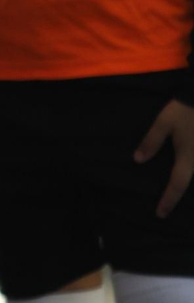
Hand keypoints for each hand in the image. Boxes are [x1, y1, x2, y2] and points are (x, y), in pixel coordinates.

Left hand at [134, 98, 193, 217]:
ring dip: (188, 190)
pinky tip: (185, 175)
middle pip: (190, 186)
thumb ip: (151, 142)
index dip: (168, 201)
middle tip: (167, 210)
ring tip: (177, 200)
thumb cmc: (184, 110)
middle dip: (178, 199)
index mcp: (188, 157)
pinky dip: (191, 174)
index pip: (177, 185)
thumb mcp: (163, 123)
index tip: (160, 214)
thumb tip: (137, 160)